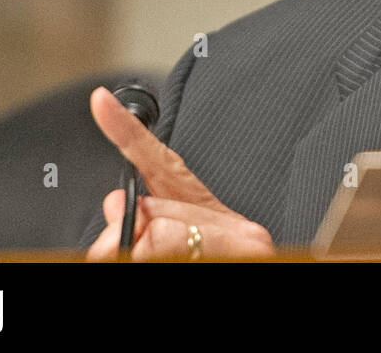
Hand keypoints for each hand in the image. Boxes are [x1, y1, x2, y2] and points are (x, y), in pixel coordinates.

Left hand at [84, 86, 275, 260]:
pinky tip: (192, 261)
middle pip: (150, 215)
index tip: (98, 101)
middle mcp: (237, 224)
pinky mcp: (245, 253)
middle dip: (133, 243)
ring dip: (147, 257)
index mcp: (210, 211)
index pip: (161, 163)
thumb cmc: (220, 264)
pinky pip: (169, 254)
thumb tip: (117, 203)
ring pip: (158, 238)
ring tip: (182, 262)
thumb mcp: (178, 248)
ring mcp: (244, 243)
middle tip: (152, 258)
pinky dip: (164, 261)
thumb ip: (146, 223)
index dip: (126, 131)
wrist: (282, 279)